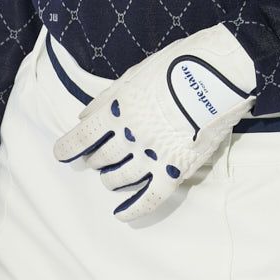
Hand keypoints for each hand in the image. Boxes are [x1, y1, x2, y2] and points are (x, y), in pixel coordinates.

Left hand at [51, 22, 256, 220]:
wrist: (219, 75)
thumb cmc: (178, 66)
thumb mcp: (138, 73)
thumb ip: (110, 97)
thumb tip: (85, 115)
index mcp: (119, 108)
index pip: (83, 136)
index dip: (68, 147)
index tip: (61, 153)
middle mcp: (131, 135)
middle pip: (101, 158)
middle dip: (94, 160)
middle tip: (96, 160)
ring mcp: (152, 154)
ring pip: (120, 178)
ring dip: (111, 180)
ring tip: (111, 177)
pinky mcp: (175, 169)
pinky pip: (149, 198)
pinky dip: (133, 209)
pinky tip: (122, 214)